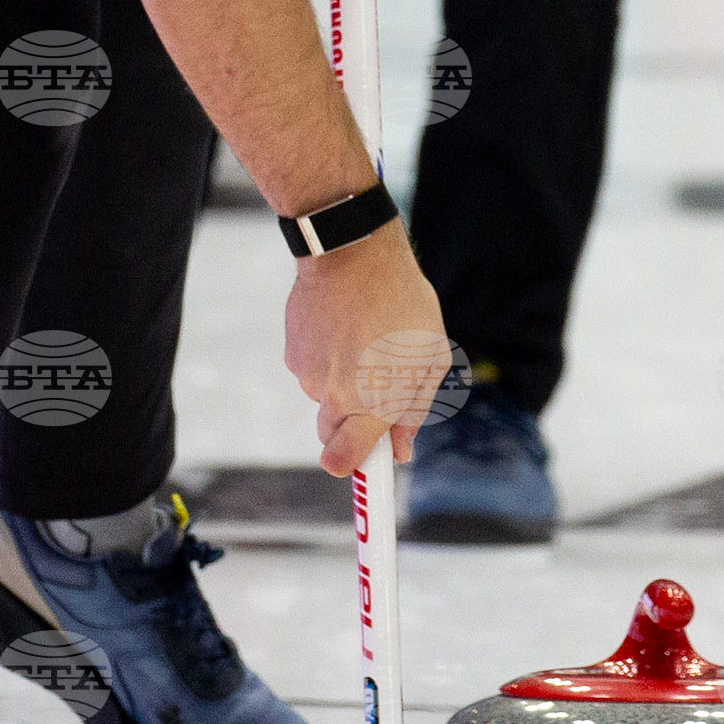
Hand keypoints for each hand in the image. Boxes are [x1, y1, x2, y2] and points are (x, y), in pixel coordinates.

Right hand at [282, 223, 452, 472]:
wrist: (354, 253)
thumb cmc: (403, 303)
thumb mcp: (430, 356)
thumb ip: (414, 409)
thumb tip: (400, 450)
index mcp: (371, 403)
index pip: (344, 462)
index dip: (352, 469)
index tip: (364, 468)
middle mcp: (334, 397)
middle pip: (331, 436)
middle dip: (350, 424)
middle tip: (375, 388)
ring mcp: (309, 375)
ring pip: (323, 399)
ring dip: (341, 383)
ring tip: (365, 341)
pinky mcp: (293, 352)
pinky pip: (312, 369)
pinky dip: (326, 357)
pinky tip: (344, 327)